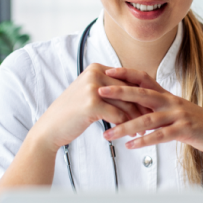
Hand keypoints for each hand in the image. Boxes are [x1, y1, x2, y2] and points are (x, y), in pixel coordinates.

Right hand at [33, 63, 156, 150]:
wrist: (50, 128)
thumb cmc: (72, 114)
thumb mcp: (90, 94)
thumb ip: (109, 89)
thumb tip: (136, 92)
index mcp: (96, 68)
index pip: (126, 79)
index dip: (140, 92)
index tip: (151, 104)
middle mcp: (95, 74)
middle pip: (128, 90)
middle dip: (142, 105)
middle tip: (152, 118)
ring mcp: (93, 87)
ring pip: (125, 103)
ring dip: (136, 118)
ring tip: (143, 128)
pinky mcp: (92, 103)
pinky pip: (118, 115)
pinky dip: (126, 126)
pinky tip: (130, 134)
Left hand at [97, 67, 202, 157]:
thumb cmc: (193, 123)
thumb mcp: (172, 111)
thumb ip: (154, 108)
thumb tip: (131, 106)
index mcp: (166, 95)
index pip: (143, 79)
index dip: (125, 74)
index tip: (106, 72)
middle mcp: (170, 101)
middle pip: (142, 94)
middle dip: (119, 92)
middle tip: (98, 92)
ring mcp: (178, 115)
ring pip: (146, 119)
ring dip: (124, 127)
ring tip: (107, 134)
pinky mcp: (184, 130)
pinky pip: (160, 136)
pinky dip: (143, 141)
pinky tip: (130, 146)